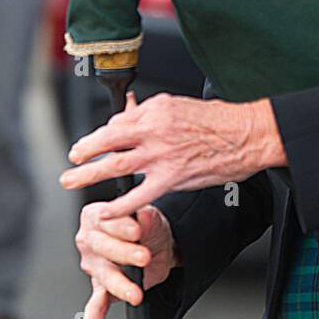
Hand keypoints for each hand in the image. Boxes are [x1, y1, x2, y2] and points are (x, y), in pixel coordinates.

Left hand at [60, 91, 286, 219]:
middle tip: (71, 159)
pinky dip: (119, 206)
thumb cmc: (220, 120)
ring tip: (72, 180)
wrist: (246, 135)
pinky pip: (138, 194)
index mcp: (156, 110)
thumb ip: (152, 114)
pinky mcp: (172, 178)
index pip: (118, 121)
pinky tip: (106, 212)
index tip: (91, 142)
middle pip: (108, 140)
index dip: (101, 134)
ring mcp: (161, 155)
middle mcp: (154, 129)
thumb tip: (128, 114)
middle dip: (84, 151)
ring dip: (89, 174)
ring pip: (115, 165)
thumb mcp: (180, 106)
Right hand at [75, 202, 176, 318]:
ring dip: (121, 286)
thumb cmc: (148, 228)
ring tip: (136, 293)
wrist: (157, 247)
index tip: (137, 230)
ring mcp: (93, 267)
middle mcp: (88, 241)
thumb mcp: (151, 216)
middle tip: (143, 256)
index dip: (121, 226)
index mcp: (96, 217)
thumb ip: (146, 217)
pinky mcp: (100, 288)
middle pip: (102, 247)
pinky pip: (95, 307)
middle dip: (124, 253)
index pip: (104, 220)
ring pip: (105, 276)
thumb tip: (142, 216)